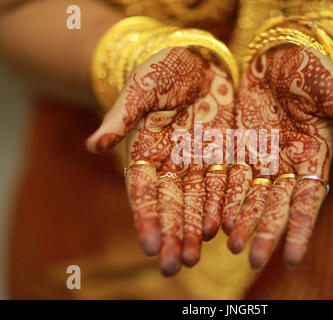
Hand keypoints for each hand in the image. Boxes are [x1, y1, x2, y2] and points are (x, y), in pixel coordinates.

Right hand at [86, 47, 233, 275]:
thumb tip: (93, 145)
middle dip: (172, 235)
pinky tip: (221, 230)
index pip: (144, 191)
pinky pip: (222, 185)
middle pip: (171, 205)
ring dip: (195, 231)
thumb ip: (121, 116)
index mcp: (146, 151)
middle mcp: (171, 163)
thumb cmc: (163, 69)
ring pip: (196, 202)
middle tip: (173, 267)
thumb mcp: (141, 88)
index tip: (150, 245)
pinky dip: (221, 207)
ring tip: (194, 258)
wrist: (197, 60)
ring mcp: (197, 161)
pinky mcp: (223, 154)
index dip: (147, 218)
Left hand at [222, 44, 332, 268]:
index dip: (300, 228)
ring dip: (241, 219)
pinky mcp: (238, 145)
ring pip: (249, 194)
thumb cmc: (315, 71)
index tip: (292, 259)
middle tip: (252, 260)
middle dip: (265, 231)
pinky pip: (228, 173)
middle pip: (275, 204)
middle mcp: (286, 164)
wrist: (283, 54)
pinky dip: (222, 195)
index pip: (307, 200)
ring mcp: (261, 156)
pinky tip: (215, 216)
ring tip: (231, 246)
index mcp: (313, 157)